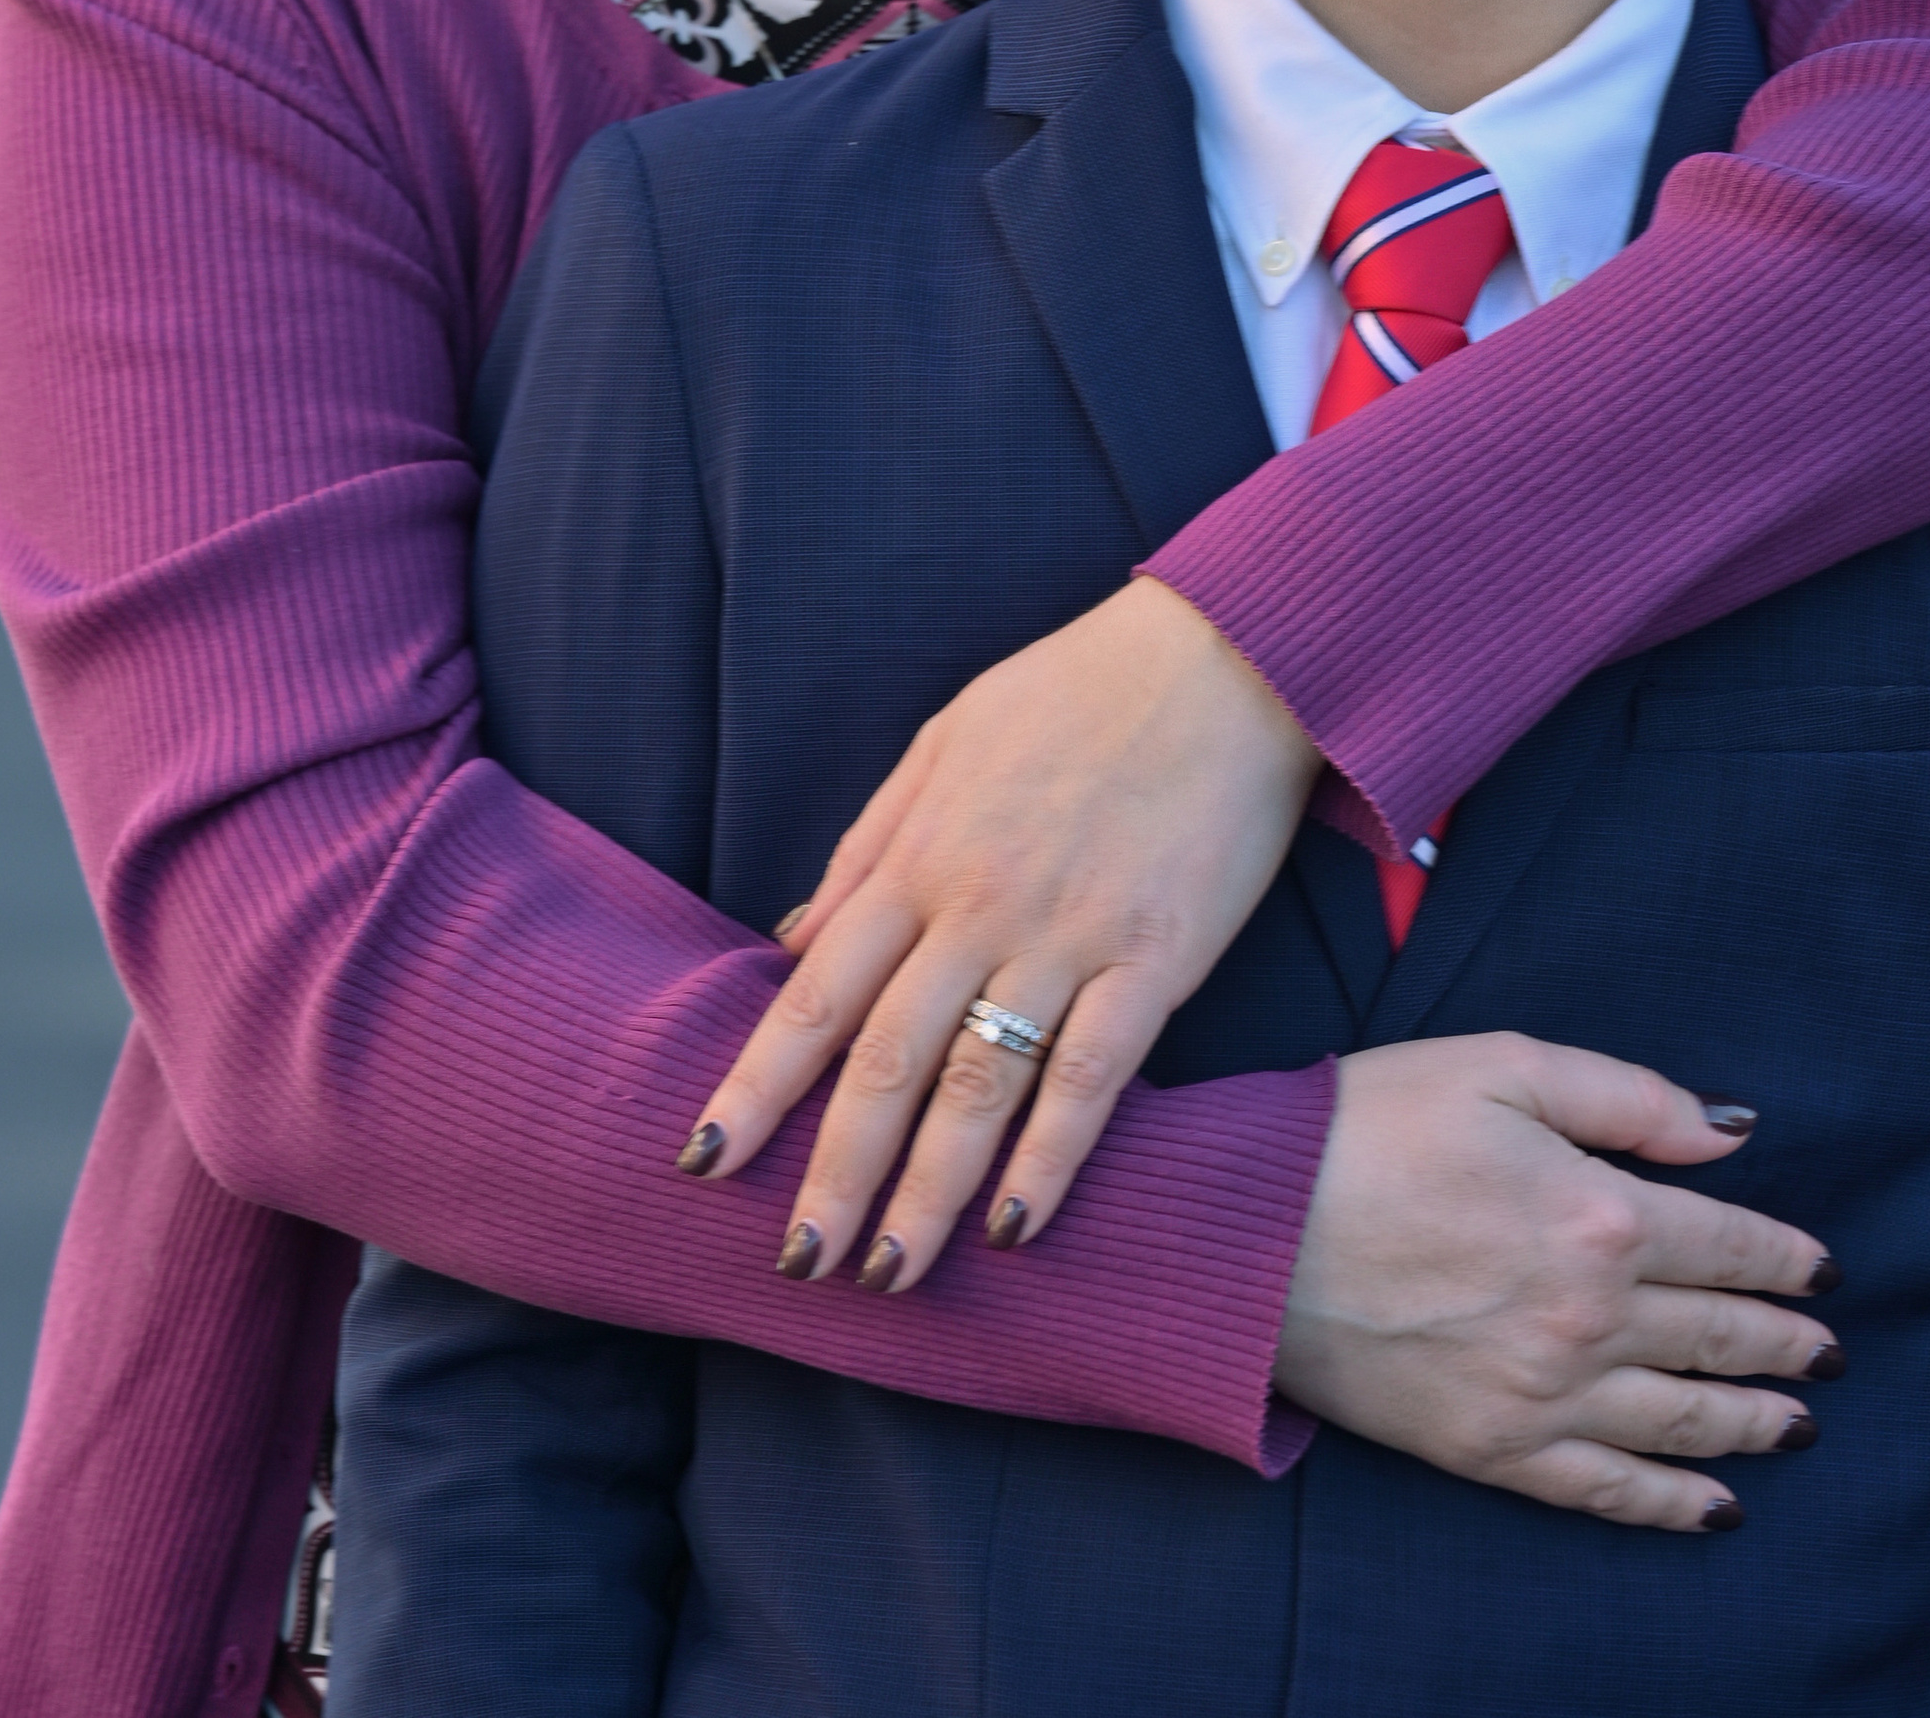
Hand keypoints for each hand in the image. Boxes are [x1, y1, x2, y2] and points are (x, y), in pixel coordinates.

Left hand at [681, 579, 1321, 1284]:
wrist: (1225, 655)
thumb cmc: (1075, 692)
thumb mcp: (944, 743)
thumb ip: (868, 847)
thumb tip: (791, 942)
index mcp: (923, 854)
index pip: (818, 992)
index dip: (758, 1083)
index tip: (703, 1159)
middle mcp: (981, 906)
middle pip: (886, 1060)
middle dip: (833, 1171)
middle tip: (794, 1264)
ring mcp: (1069, 936)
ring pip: (977, 1086)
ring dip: (927, 1192)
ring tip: (887, 1274)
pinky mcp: (1157, 959)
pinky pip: (1092, 1077)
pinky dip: (1050, 1159)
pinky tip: (1016, 1227)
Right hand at [1275, 1036, 1840, 1530]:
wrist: (1250, 1228)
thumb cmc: (1369, 1124)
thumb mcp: (1504, 1062)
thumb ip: (1629, 1096)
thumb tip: (1733, 1130)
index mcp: (1600, 1214)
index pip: (1729, 1244)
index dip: (1786, 1259)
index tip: (1823, 1270)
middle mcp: (1589, 1316)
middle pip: (1720, 1338)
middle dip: (1788, 1345)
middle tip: (1831, 1354)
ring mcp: (1544, 1394)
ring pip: (1682, 1420)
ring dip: (1753, 1424)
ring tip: (1800, 1425)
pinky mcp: (1492, 1450)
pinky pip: (1607, 1490)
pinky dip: (1673, 1504)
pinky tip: (1718, 1508)